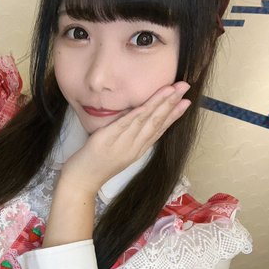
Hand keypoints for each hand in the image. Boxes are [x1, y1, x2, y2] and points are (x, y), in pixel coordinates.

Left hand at [60, 82, 190, 195]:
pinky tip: (147, 104)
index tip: (187, 102)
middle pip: (157, 122)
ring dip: (160, 104)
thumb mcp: (119, 152)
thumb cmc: (97, 165)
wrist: (82, 181)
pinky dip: (137, 113)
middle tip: (185, 87)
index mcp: (138, 149)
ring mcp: (122, 144)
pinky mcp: (107, 139)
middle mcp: (134, 146)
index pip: (160, 129)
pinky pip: (125, 124)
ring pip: (145, 120)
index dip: (174, 115)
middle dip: (172, 103)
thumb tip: (138, 120)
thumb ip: (130, 138)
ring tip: (172, 90)